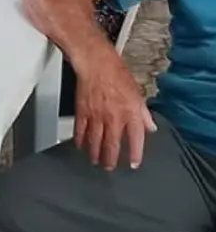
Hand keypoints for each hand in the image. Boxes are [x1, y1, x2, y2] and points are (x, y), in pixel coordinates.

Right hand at [73, 50, 155, 170]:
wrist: (96, 63)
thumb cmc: (116, 74)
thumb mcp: (137, 93)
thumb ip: (143, 113)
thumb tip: (150, 126)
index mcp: (130, 113)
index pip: (135, 140)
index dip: (135, 154)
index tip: (133, 163)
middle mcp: (114, 118)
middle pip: (111, 146)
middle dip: (110, 160)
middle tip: (109, 167)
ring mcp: (96, 116)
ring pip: (95, 142)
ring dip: (95, 154)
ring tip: (95, 161)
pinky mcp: (82, 112)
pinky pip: (80, 131)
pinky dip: (80, 140)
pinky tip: (81, 145)